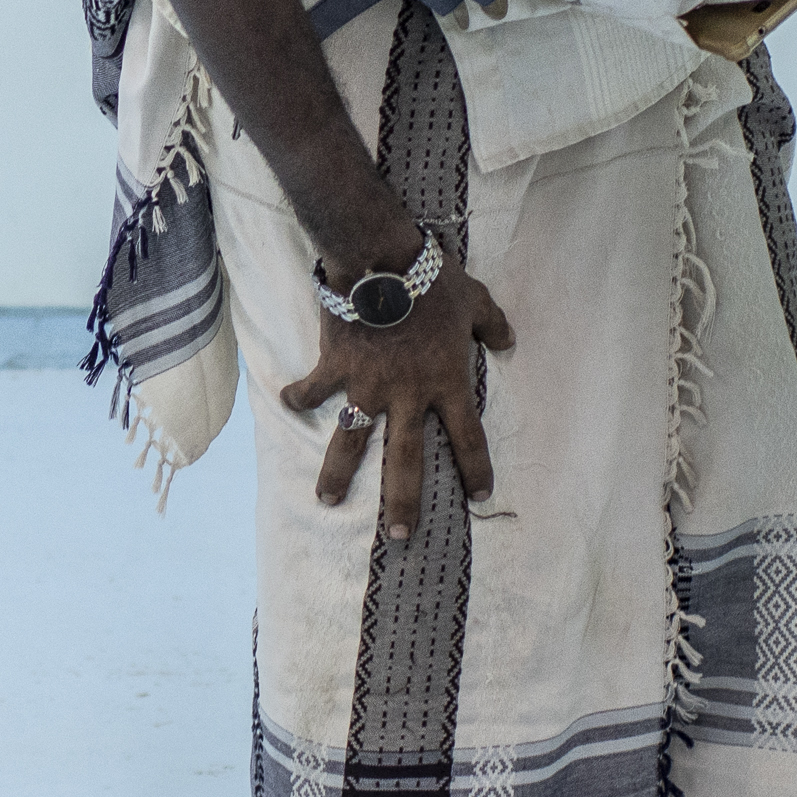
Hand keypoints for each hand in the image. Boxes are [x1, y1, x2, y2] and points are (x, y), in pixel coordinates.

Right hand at [278, 275, 518, 538]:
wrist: (382, 262)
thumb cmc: (434, 280)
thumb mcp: (476, 299)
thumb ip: (493, 324)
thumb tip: (508, 340)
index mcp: (446, 382)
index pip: (468, 436)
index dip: (476, 469)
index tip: (481, 497)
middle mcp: (406, 395)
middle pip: (406, 460)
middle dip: (404, 500)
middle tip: (401, 534)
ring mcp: (367, 385)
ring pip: (351, 441)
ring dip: (337, 472)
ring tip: (326, 499)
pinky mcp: (335, 367)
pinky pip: (313, 389)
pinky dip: (298, 395)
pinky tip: (288, 403)